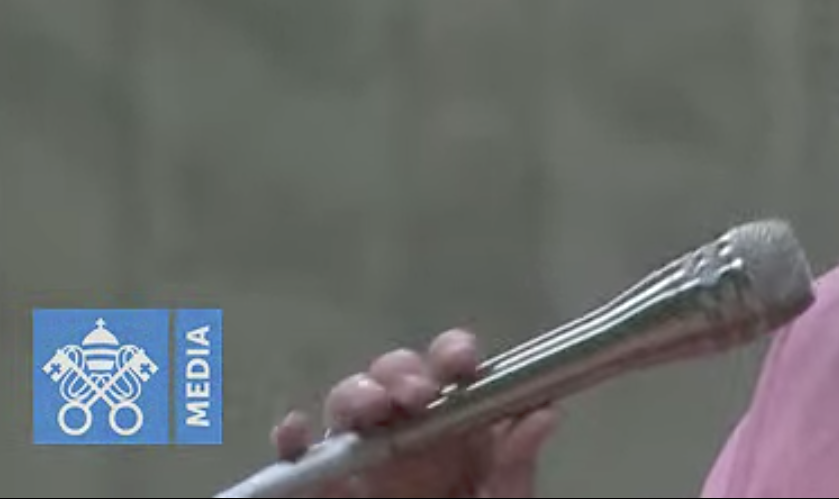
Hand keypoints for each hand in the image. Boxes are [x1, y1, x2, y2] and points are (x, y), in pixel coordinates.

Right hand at [270, 328, 559, 497]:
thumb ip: (515, 465)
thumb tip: (545, 413)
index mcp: (455, 424)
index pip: (450, 368)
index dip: (452, 353)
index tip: (460, 363)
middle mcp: (407, 429)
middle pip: (393, 375)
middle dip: (400, 373)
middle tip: (416, 395)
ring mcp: (363, 455)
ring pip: (347, 403)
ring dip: (355, 394)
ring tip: (370, 410)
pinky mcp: (325, 485)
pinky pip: (299, 457)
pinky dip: (292, 440)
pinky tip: (297, 433)